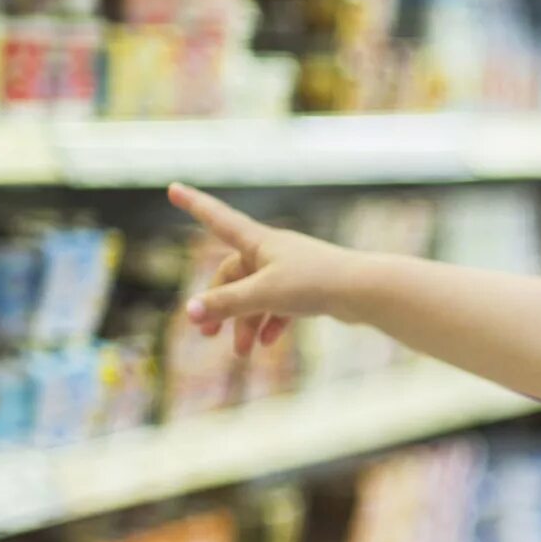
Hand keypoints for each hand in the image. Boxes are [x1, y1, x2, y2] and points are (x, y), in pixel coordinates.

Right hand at [167, 184, 368, 356]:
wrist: (367, 291)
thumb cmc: (315, 284)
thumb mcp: (263, 295)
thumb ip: (226, 304)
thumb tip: (190, 313)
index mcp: (259, 241)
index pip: (217, 219)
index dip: (194, 205)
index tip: (173, 188)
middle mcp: (274, 251)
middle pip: (234, 275)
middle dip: (220, 305)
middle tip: (206, 336)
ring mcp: (293, 269)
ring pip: (257, 295)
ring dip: (246, 323)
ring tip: (242, 353)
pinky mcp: (310, 288)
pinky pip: (281, 305)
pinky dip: (271, 323)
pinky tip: (267, 344)